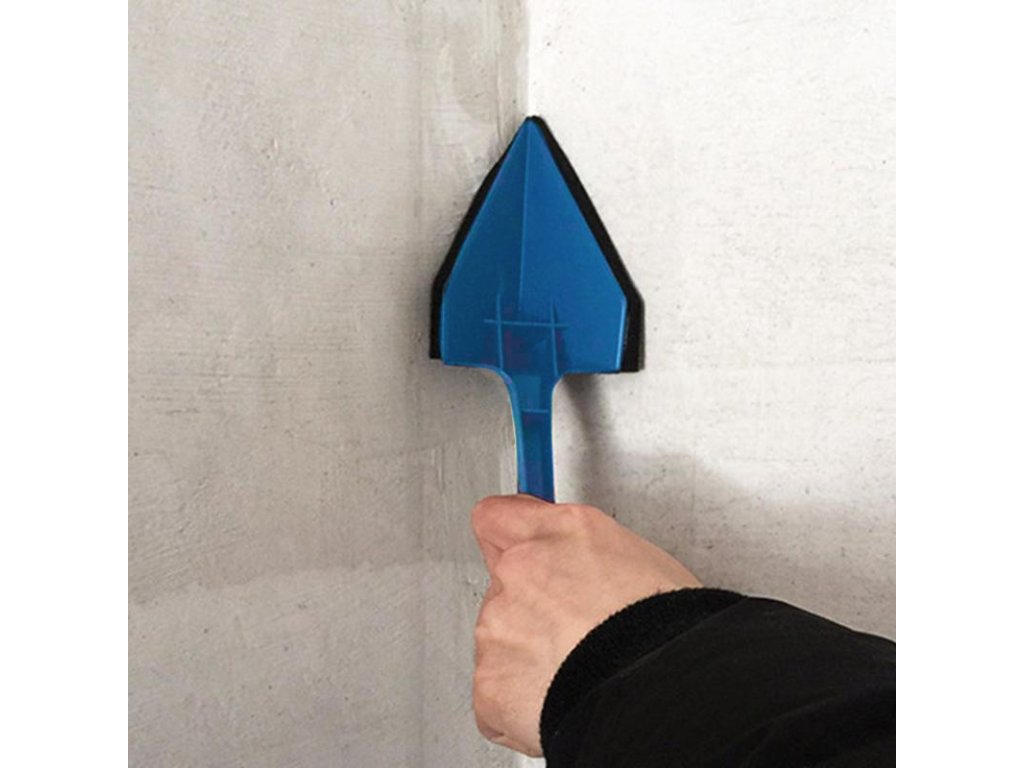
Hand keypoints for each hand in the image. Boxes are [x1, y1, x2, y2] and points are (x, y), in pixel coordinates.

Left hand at [471, 494, 700, 755]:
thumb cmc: (666, 636)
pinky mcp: (489, 681)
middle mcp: (521, 569)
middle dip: (527, 608)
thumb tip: (573, 561)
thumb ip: (583, 551)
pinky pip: (494, 693)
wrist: (657, 696)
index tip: (515, 551)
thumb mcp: (639, 561)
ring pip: (499, 639)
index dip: (508, 539)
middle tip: (570, 634)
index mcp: (563, 532)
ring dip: (524, 656)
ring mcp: (498, 625)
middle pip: (501, 584)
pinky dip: (518, 704)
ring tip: (575, 673)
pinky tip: (560, 700)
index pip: (497, 517)